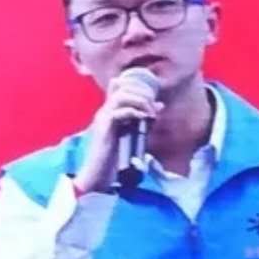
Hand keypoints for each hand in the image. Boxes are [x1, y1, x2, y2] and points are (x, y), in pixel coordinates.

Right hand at [72, 72, 165, 194]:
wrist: (99, 174)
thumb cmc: (115, 156)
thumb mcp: (134, 132)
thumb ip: (144, 118)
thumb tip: (160, 105)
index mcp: (109, 111)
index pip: (118, 86)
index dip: (136, 85)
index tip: (152, 98)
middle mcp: (104, 111)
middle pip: (122, 86)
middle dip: (142, 93)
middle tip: (153, 106)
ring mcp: (103, 119)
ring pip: (121, 96)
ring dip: (140, 101)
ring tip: (150, 113)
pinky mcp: (104, 129)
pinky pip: (118, 112)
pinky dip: (134, 112)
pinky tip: (143, 119)